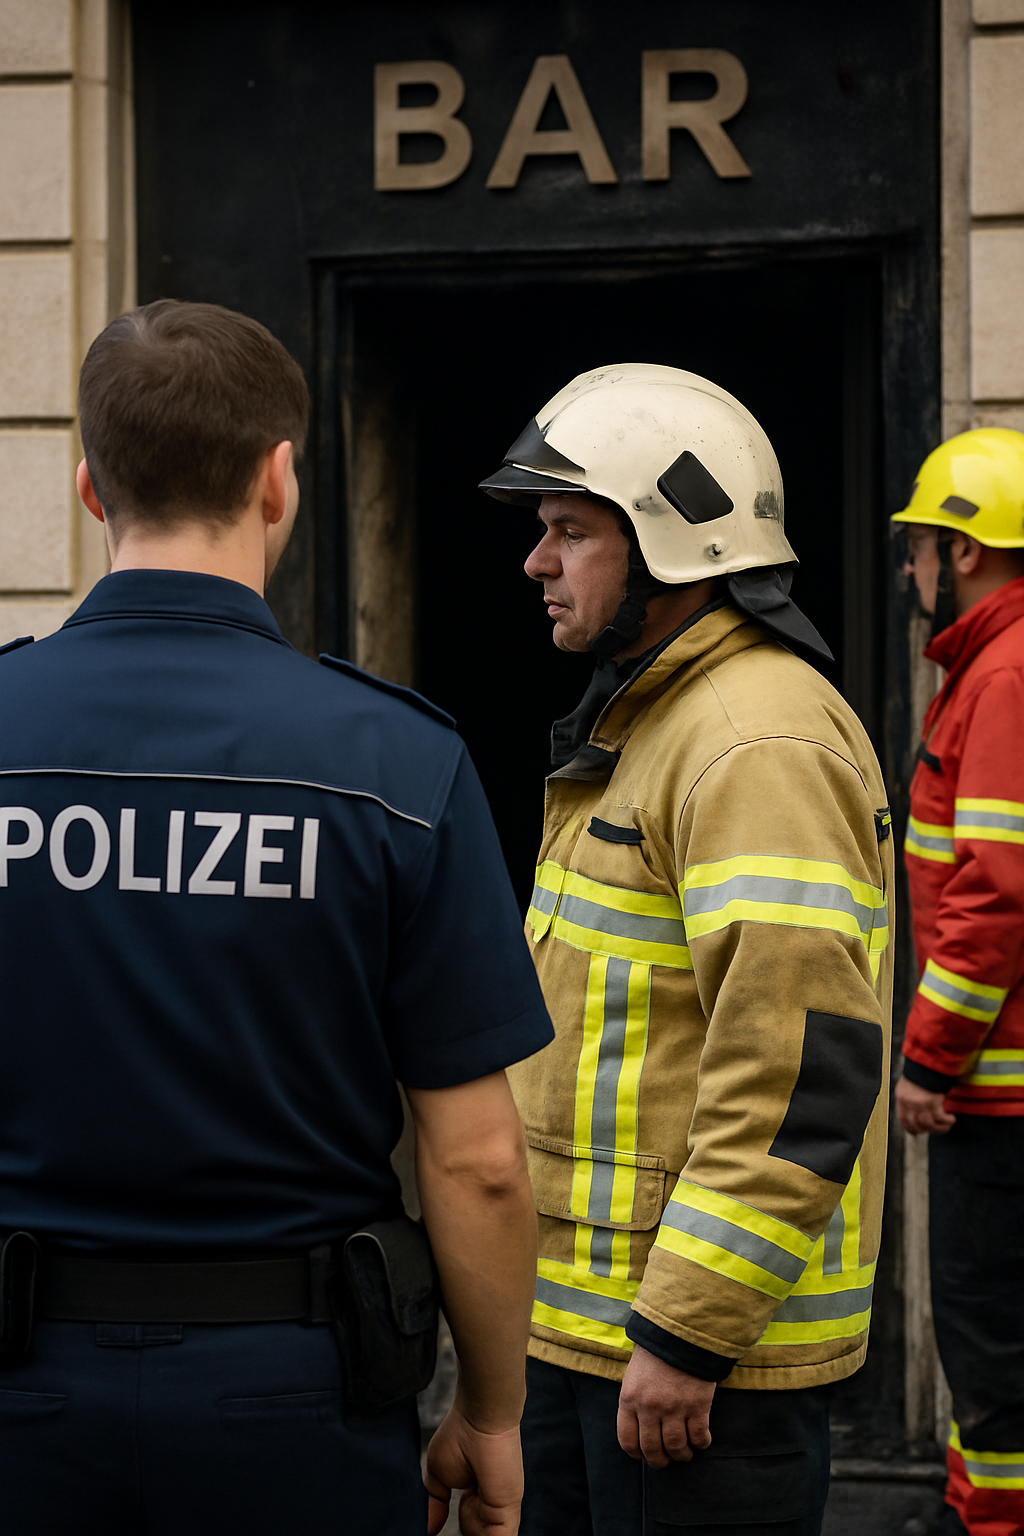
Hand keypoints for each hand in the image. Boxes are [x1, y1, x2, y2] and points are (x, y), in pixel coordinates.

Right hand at [424, 1402, 522, 1535]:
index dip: (453, 1529)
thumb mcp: (439, 1474)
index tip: (437, 1531)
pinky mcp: (505, 1515)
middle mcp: (489, 1503)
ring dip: (470, 1534)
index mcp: (476, 1493)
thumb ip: (435, 1504)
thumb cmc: (460, 1435)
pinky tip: (470, 1535)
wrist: (480, 1419)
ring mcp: (499, 1511)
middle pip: (472, 1533)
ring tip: (465, 1500)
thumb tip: (428, 1529)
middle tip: (440, 1530)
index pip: (467, 1523)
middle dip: (463, 1531)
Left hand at [617, 1345, 714, 1467]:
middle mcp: (650, 1408)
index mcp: (629, 1399)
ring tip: (685, 1454)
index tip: (643, 1456)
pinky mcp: (697, 1405)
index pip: (627, 1440)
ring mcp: (674, 1408)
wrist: (681, 1332)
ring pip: (676, 1448)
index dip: (636, 1454)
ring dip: (681, 1455)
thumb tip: (638, 1426)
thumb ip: (634, 1400)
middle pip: (652, 1450)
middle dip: (659, 1461)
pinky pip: (699, 1436)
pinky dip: (701, 1444)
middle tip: (666, 1460)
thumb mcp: (634, 1374)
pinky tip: (701, 1441)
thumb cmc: (655, 1351)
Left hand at [895, 1074, 955, 1135]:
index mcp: (901, 1097)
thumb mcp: (909, 1083)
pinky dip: (947, 1121)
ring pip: (929, 1125)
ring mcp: (920, 1104)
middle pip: (916, 1125)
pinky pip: (941, 1119)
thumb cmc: (921, 1070)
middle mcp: (909, 1103)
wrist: (928, 1062)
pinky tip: (951, 1118)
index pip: (903, 1118)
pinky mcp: (933, 1103)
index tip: (915, 1133)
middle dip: (926, 1130)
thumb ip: (910, 1095)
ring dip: (939, 1128)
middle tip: (935, 1129)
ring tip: (947, 1125)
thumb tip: (915, 1108)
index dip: (910, 1128)